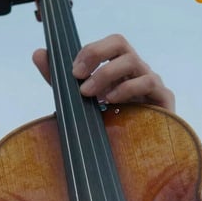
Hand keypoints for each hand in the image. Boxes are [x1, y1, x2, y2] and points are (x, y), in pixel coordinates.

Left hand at [33, 33, 174, 111]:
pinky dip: (126, 89)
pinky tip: (111, 102)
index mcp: (120, 68)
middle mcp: (137, 71)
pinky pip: (148, 83)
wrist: (136, 157)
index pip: (109, 44)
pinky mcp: (164, 99)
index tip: (73, 71)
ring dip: (106, 74)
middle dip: (96, 54)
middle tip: (77, 76)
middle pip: (121, 43)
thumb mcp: (81, 101)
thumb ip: (60, 80)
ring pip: (133, 62)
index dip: (90, 50)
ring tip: (90, 94)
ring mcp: (152, 83)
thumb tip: (38, 53)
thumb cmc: (111, 125)